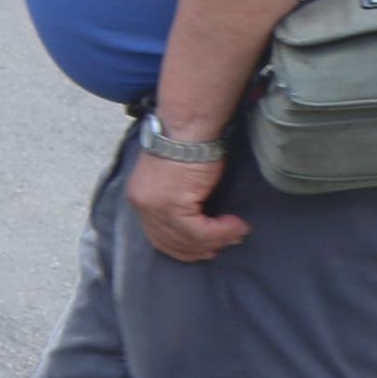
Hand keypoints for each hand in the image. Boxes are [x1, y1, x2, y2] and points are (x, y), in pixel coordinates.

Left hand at [128, 145, 249, 262]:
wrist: (187, 127)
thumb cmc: (187, 147)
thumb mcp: (174, 180)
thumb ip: (179, 204)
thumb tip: (204, 225)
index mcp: (139, 198)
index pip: (159, 238)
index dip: (184, 248)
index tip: (206, 249)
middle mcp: (142, 205)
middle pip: (171, 243)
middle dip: (200, 249)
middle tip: (225, 245)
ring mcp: (155, 206)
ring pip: (188, 239)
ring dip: (217, 240)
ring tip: (237, 232)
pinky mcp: (171, 204)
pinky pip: (200, 232)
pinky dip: (221, 232)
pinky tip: (236, 225)